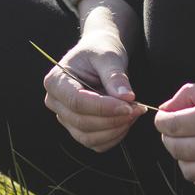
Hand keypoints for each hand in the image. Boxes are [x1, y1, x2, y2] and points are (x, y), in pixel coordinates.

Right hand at [43, 33, 141, 152]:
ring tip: (134, 112)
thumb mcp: (108, 56)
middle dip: (113, 119)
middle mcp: (55, 102)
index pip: (77, 101)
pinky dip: (114, 137)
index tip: (129, 104)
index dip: (104, 107)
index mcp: (56, 80)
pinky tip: (126, 121)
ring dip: (115, 130)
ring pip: (88, 137)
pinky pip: (96, 144)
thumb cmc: (100, 50)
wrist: (99, 56)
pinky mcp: (77, 129)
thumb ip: (115, 76)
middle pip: (82, 122)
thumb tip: (127, 98)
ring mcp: (65, 118)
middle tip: (138, 108)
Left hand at [153, 79, 194, 194]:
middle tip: (177, 129)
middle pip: (176, 150)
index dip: (162, 120)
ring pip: (189, 172)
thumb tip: (166, 109)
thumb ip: (192, 95)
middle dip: (169, 138)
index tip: (165, 117)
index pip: (171, 126)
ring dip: (184, 158)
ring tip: (193, 144)